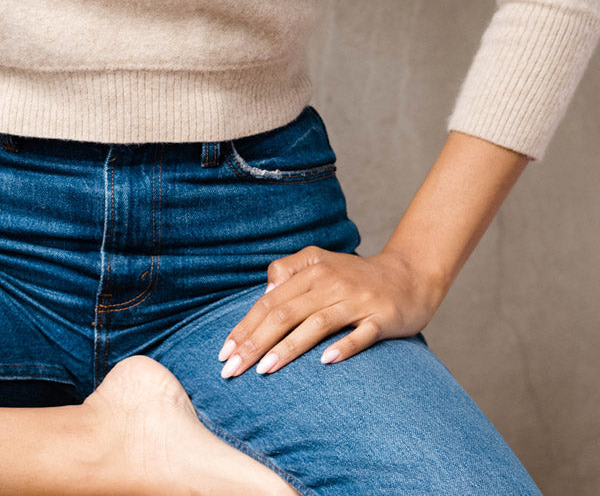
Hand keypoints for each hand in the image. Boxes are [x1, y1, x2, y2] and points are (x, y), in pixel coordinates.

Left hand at [217, 246, 445, 378]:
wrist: (409, 276)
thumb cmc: (355, 277)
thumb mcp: (319, 262)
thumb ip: (289, 272)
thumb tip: (264, 293)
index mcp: (311, 271)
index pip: (269, 302)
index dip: (245, 327)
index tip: (224, 353)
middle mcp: (330, 283)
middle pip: (285, 313)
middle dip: (255, 342)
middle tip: (232, 370)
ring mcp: (356, 301)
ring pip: (316, 324)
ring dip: (288, 348)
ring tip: (265, 370)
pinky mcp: (381, 318)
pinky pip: (361, 334)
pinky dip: (344, 346)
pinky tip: (326, 362)